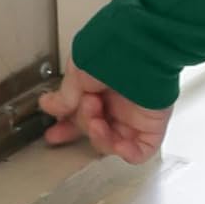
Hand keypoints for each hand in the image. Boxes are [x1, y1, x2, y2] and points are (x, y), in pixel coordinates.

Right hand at [37, 54, 173, 164]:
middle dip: (79, 129)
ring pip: (114, 141)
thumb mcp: (78, 71)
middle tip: (68, 124)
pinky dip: (129, 153)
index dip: (67, 125)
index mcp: (103, 84)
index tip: (53, 132)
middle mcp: (120, 98)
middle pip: (96, 128)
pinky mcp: (153, 122)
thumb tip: (51, 105)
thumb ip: (65, 94)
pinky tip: (117, 144)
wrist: (139, 49)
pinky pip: (143, 149)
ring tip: (95, 120)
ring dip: (99, 137)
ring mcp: (136, 112)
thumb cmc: (113, 51)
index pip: (83, 112)